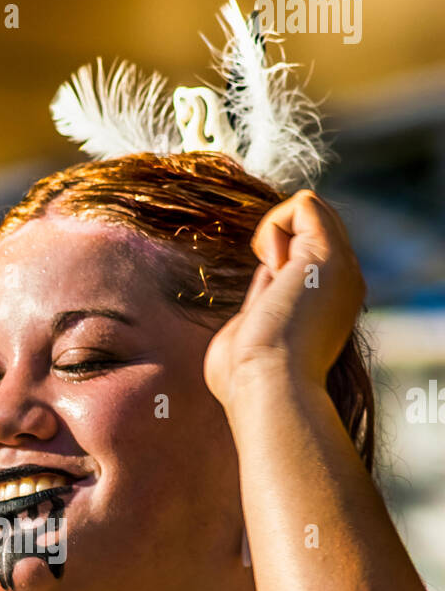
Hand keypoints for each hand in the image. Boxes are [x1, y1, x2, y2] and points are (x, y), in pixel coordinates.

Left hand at [203, 190, 365, 410]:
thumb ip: (262, 304)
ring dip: (275, 233)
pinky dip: (274, 224)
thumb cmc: (248, 378)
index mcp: (326, 305)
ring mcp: (339, 266)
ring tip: (270, 275)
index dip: (273, 264)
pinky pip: (304, 204)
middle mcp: (342, 282)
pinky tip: (270, 262)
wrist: (267, 386)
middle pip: (312, 227)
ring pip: (310, 211)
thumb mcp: (254, 334)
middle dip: (276, 242)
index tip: (263, 301)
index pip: (303, 257)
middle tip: (267, 283)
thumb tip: (265, 282)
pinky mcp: (328, 253)